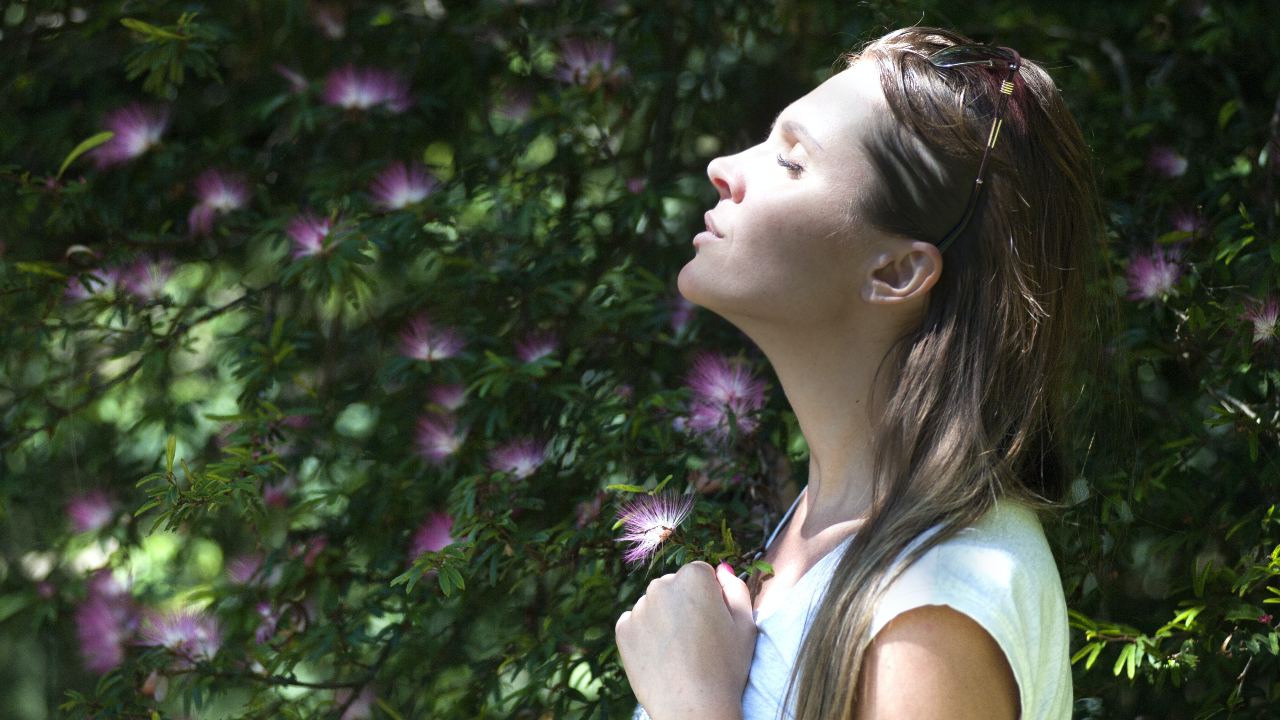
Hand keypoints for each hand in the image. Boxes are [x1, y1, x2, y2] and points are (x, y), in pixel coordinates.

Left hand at [615, 561, 756, 719]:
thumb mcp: (746, 626)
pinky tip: (661, 657)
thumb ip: (736, 590)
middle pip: (674, 587)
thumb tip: (722, 570)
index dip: (710, 597)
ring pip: (654, 605)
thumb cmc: (726, 668)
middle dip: (684, 604)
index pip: (701, 574)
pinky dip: (645, 635)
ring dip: (664, 619)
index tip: (714, 622)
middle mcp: (661, 585)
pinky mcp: (623, 629)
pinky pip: (635, 623)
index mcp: (694, 577)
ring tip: (679, 652)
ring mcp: (639, 607)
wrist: (692, 708)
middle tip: (697, 640)